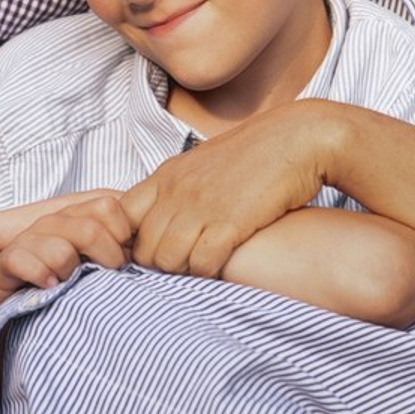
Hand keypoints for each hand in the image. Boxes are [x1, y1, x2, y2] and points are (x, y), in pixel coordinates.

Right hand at [0, 195, 131, 326]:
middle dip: (108, 258)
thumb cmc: (53, 276)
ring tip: (70, 284)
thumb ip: (115, 247)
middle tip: (105, 277)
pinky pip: (30, 263)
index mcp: (75, 217)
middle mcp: (54, 222)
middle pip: (92, 227)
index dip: (124, 235)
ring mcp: (30, 239)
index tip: (123, 260)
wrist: (1, 290)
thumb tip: (147, 251)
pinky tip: (49, 289)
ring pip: (63, 250)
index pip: (110, 206)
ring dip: (72, 273)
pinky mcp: (9, 261)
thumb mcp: (89, 259)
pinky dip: (43, 278)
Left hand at [121, 102, 334, 275]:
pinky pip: (201, 264)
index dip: (128, 240)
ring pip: (165, 261)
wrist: (294, 140)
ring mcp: (200, 206)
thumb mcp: (200, 166)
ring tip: (199, 269)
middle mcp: (175, 190)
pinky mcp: (229, 222)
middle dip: (156, 265)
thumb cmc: (251, 156)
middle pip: (142, 247)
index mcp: (165, 175)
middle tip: (178, 268)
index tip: (147, 251)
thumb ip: (175, 190)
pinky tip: (221, 265)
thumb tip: (159, 219)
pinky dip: (207, 273)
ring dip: (181, 272)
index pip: (120, 215)